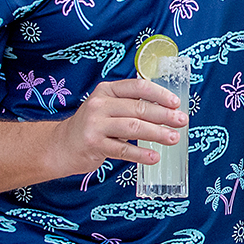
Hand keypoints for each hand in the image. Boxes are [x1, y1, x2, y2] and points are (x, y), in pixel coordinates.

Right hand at [46, 78, 187, 177]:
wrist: (62, 146)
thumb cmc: (93, 126)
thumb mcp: (107, 107)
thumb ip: (131, 105)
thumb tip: (168, 110)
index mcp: (107, 90)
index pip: (138, 87)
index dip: (159, 94)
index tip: (176, 103)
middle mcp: (100, 104)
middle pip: (138, 108)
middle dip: (164, 115)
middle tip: (182, 121)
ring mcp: (95, 124)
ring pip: (133, 127)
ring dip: (157, 134)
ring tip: (174, 138)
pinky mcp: (93, 144)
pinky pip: (122, 150)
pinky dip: (141, 154)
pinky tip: (154, 157)